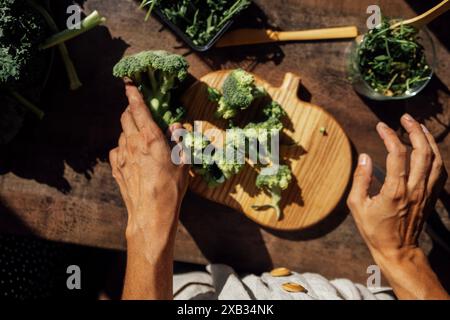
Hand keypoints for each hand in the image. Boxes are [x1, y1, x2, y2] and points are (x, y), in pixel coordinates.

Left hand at [109, 84, 188, 242]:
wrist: (151, 213)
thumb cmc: (170, 188)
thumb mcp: (182, 162)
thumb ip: (178, 140)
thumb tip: (177, 125)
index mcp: (150, 138)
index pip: (138, 108)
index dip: (133, 93)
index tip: (128, 83)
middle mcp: (133, 143)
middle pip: (125, 117)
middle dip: (131, 110)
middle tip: (139, 111)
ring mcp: (122, 156)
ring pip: (122, 134)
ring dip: (129, 131)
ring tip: (141, 139)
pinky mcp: (116, 168)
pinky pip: (117, 150)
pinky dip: (124, 147)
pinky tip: (132, 155)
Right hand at [347, 114, 447, 298]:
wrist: (398, 250)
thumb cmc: (375, 229)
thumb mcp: (357, 206)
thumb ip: (360, 179)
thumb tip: (364, 157)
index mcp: (395, 190)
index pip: (398, 154)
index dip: (390, 136)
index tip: (381, 127)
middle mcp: (415, 189)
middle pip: (422, 151)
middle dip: (415, 130)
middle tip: (405, 118)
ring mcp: (426, 192)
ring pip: (436, 159)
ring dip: (429, 140)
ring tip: (419, 127)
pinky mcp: (431, 196)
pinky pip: (440, 172)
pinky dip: (437, 156)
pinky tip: (429, 149)